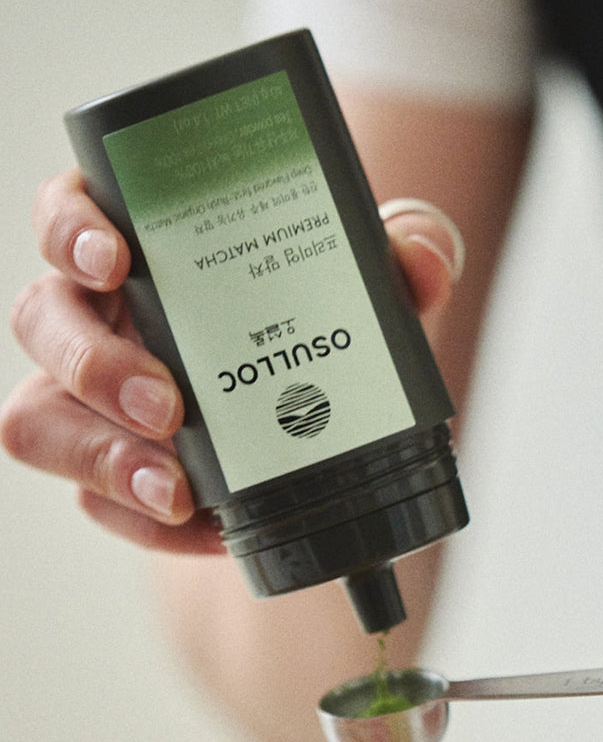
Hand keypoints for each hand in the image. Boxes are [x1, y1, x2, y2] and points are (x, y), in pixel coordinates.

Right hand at [1, 171, 461, 554]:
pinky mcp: (112, 466)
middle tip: (169, 404)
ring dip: (100, 457)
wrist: (321, 410)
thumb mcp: (369, 283)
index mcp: (147, 247)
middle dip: (95, 365)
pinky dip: (147, 521)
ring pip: (40, 419)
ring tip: (177, 489)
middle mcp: (103, 315)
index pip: (72, 213)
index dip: (70, 229)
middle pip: (43, 321)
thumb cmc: (320, 320)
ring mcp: (94, 396)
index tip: (116, 259)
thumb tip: (424, 260)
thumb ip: (403, 253)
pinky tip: (207, 528)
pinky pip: (96, 499)